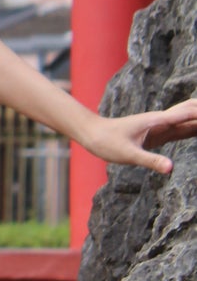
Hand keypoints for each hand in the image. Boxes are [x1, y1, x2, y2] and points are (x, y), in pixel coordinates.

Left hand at [81, 96, 196, 173]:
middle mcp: (162, 121)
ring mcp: (161, 126)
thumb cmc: (107, 142)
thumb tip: (171, 169)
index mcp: (158, 122)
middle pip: (192, 112)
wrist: (93, 134)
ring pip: (189, 119)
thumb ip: (150, 161)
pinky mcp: (158, 133)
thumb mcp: (128, 155)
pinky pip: (182, 128)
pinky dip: (195, 127)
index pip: (189, 115)